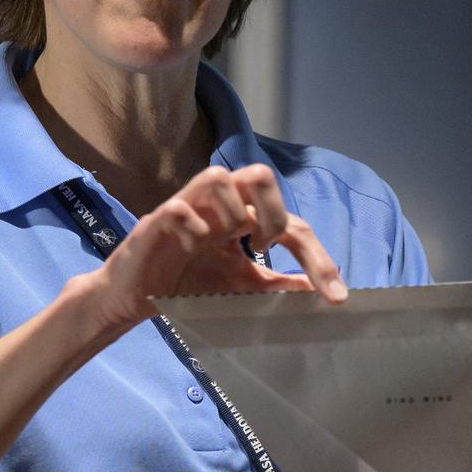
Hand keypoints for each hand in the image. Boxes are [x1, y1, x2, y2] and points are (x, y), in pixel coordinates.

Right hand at [87, 164, 347, 336]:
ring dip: (234, 210)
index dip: (316, 255)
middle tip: (269, 246)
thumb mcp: (241, 285)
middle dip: (274, 210)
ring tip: (233, 243)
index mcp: (241, 217)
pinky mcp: (156, 222)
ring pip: (218, 175)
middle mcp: (217, 206)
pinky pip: (177, 207)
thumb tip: (318, 288)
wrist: (135, 297)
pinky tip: (196, 246)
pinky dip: (192, 223)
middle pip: (257, 174)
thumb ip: (276, 283)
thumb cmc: (187, 283)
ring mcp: (187, 209)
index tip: (335, 294)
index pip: (289, 221)